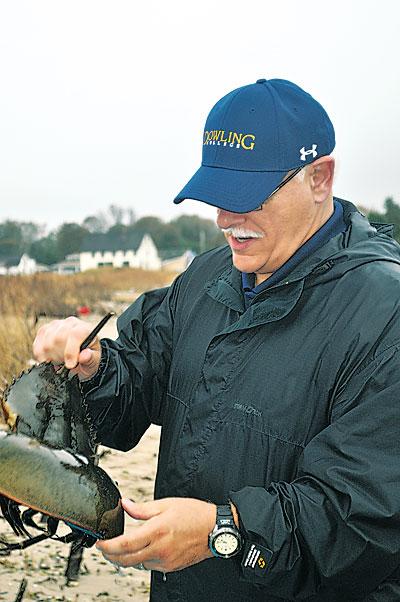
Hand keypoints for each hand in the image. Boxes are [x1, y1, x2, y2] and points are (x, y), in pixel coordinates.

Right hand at [32, 316, 101, 379]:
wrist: (79, 355)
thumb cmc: (88, 357)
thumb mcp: (94, 361)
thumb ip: (90, 358)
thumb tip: (85, 355)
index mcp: (85, 328)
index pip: (75, 334)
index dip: (70, 351)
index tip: (70, 365)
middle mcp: (70, 323)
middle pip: (58, 338)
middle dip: (60, 356)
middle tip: (65, 363)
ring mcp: (56, 325)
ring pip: (46, 343)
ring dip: (51, 356)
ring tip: (59, 360)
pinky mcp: (44, 330)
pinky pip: (37, 344)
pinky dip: (41, 355)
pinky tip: (49, 358)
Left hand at [96, 497, 215, 572]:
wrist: (214, 530)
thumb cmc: (194, 514)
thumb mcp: (166, 504)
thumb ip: (142, 509)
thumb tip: (125, 505)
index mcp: (157, 531)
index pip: (125, 543)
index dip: (108, 546)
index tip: (100, 543)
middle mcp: (160, 549)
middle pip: (126, 559)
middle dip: (111, 556)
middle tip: (104, 548)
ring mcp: (165, 560)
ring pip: (137, 564)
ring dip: (126, 558)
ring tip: (122, 547)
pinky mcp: (170, 566)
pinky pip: (149, 566)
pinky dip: (141, 559)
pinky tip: (142, 549)